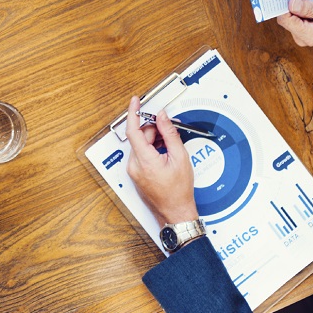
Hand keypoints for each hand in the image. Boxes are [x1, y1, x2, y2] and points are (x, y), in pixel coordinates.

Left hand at [123, 97, 197, 226]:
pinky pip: (141, 154)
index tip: (135, 101)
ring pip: (141, 145)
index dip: (133, 113)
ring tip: (171, 145)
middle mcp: (134, 165)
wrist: (175, 211)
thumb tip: (163, 117)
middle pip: (140, 137)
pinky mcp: (136, 173)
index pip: (133, 130)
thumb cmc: (178, 190)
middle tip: (170, 128)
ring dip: (154, 139)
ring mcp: (134, 170)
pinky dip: (152, 148)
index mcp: (144, 161)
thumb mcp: (180, 157)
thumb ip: (170, 133)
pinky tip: (165, 153)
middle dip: (154, 129)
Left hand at [276, 0, 312, 74]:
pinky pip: (298, 17)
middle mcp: (302, 37)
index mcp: (308, 35)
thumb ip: (311, 9)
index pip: (285, 19)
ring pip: (292, 16)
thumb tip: (291, 4)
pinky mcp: (305, 30)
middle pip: (286, 17)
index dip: (284, 5)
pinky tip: (312, 3)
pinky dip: (303, 8)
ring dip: (299, 5)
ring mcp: (302, 34)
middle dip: (292, 4)